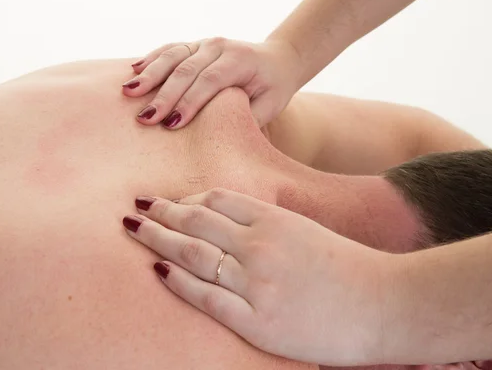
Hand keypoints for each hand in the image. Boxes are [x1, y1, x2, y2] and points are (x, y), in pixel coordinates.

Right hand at [122, 38, 302, 128]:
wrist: (277, 61)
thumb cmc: (272, 89)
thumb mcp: (269, 106)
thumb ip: (246, 118)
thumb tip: (220, 140)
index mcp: (240, 60)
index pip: (209, 81)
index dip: (189, 102)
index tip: (171, 125)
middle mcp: (219, 46)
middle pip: (185, 70)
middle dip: (163, 95)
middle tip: (144, 119)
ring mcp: (204, 43)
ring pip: (172, 56)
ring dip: (149, 75)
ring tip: (128, 93)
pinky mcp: (193, 45)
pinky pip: (168, 49)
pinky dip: (150, 59)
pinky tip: (132, 71)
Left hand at [122, 188, 391, 365]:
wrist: (386, 305)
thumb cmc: (349, 267)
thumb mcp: (307, 230)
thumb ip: (270, 223)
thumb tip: (234, 222)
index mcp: (275, 219)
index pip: (217, 199)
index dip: (188, 199)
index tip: (170, 202)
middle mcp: (259, 244)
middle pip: (196, 220)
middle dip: (162, 212)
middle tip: (137, 208)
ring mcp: (256, 282)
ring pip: (193, 253)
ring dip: (158, 238)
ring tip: (134, 229)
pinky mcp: (257, 321)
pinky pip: (206, 295)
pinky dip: (178, 279)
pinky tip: (158, 268)